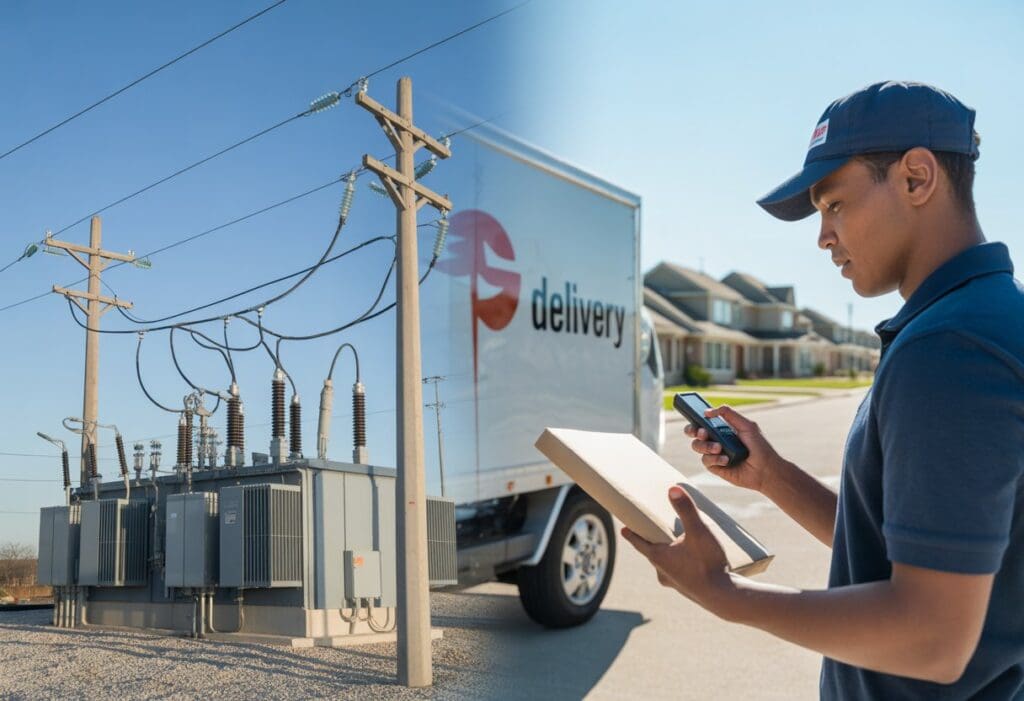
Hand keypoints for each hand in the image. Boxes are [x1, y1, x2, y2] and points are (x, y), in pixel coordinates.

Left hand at [621, 485, 734, 614]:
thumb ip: (686, 510)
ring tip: (677, 544)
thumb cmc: (708, 564)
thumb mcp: (699, 532)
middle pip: (652, 553)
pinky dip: (682, 565)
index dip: (631, 534)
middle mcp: (662, 572)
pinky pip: (679, 573)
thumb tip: (673, 489)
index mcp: (659, 557)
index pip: (639, 543)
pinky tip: (693, 561)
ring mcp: (674, 583)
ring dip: (669, 555)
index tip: (623, 530)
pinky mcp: (688, 590)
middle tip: (653, 532)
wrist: (724, 598)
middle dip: (653, 542)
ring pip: (666, 565)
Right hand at [684, 405, 783, 493]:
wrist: (765, 469)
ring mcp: (713, 453)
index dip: (694, 418)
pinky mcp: (715, 466)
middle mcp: (715, 440)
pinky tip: (727, 460)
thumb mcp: (747, 425)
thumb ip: (729, 414)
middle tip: (703, 432)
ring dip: (706, 446)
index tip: (694, 416)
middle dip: (693, 431)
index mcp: (721, 428)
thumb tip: (708, 412)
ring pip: (697, 446)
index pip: (702, 421)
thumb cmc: (758, 446)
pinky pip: (706, 460)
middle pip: (694, 433)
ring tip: (719, 448)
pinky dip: (715, 458)